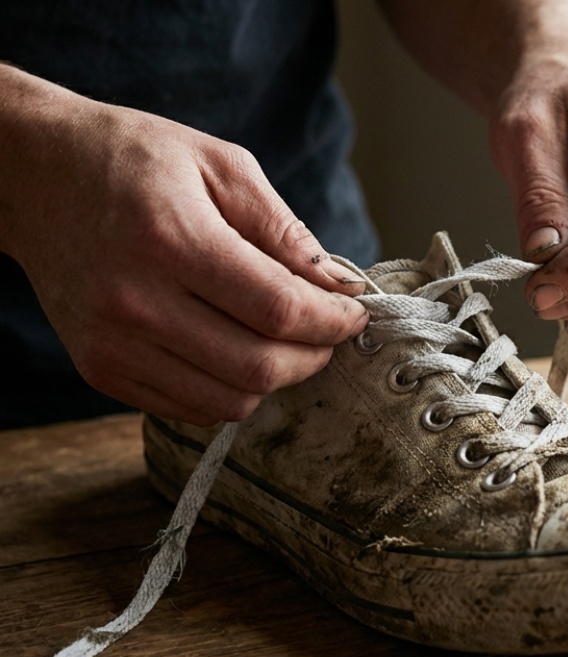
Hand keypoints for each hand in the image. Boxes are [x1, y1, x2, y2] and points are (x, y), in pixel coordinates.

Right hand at [0, 68, 367, 425]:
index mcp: (171, 240)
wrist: (32, 175)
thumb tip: (338, 284)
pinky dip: (231, 391)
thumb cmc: (133, 159)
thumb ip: (284, 229)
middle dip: (314, 356)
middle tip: (328, 333)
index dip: (333, 321)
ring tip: (287, 343)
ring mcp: (112, 343)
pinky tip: (238, 352)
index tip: (355, 312)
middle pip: (259, 366)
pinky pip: (190, 407)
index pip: (278, 309)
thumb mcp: (220, 165)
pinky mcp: (100, 369)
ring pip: (229, 400)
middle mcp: (135, 301)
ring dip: (276, 379)